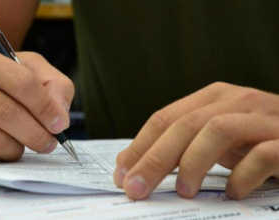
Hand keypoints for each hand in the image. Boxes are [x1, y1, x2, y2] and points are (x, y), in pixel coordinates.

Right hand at [0, 44, 73, 162]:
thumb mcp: (26, 69)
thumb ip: (53, 86)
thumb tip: (59, 118)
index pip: (22, 83)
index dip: (46, 108)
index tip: (59, 125)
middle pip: (7, 113)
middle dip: (37, 134)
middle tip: (49, 144)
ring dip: (16, 148)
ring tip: (18, 143)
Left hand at [113, 82, 278, 199]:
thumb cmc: (255, 138)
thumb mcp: (214, 137)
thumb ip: (180, 144)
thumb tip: (131, 164)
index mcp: (211, 98)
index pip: (164, 118)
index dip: (139, 147)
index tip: (121, 175)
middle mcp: (235, 101)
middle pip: (184, 126)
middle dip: (154, 159)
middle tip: (136, 189)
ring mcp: (263, 117)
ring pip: (218, 130)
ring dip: (193, 162)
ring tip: (183, 191)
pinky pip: (262, 155)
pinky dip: (243, 176)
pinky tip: (233, 193)